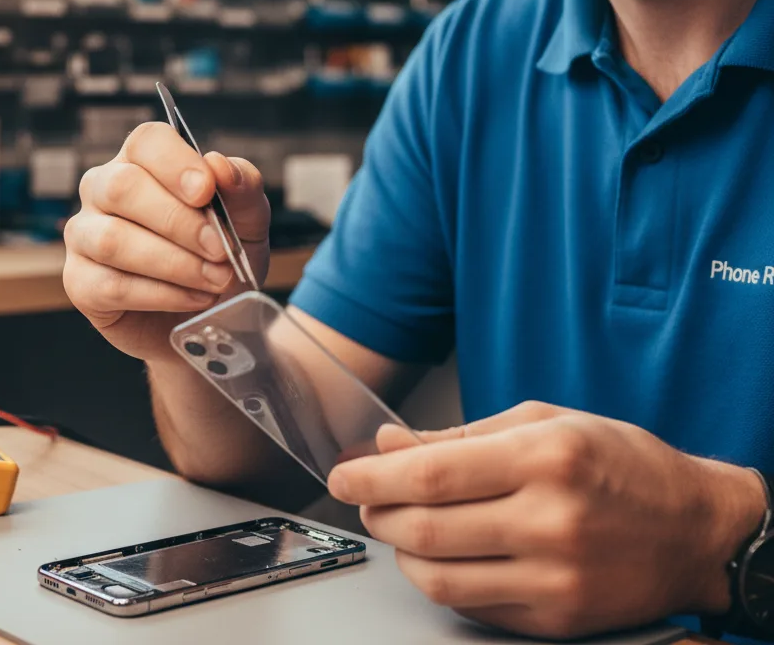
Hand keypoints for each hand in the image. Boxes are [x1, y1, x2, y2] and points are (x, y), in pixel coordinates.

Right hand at [63, 122, 269, 361]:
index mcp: (143, 161)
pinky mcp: (80, 282)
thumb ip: (242, 187)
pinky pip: (111, 284)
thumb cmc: (220, 257)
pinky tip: (194, 298)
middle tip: (220, 250)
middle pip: (122, 186)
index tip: (207, 192)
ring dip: (174, 263)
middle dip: (179, 222)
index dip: (175, 163)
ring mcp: (84, 235)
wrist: (207, 317)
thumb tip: (219, 164)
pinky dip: (162, 294)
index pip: (146, 142)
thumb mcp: (247, 220)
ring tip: (215, 279)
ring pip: (113, 239)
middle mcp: (103, 189)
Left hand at [327, 401, 766, 639]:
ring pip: (440, 578)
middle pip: (426, 530)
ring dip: (401, 551)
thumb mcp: (543, 420)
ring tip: (399, 525)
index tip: (343, 474)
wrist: (695, 529)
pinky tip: (441, 554)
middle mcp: (550, 521)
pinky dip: (441, 579)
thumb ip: (461, 435)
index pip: (430, 474)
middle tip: (364, 498)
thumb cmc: (619, 462)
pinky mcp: (558, 618)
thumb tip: (390, 443)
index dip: (372, 477)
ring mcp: (556, 578)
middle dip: (376, 513)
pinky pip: (474, 606)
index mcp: (543, 458)